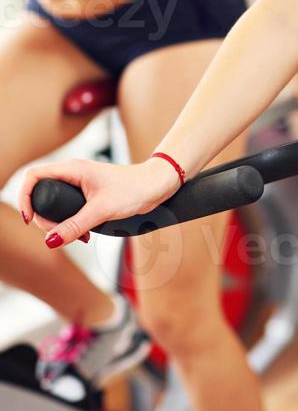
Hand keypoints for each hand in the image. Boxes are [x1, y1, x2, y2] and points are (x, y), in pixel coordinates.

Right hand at [19, 158, 179, 247]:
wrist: (158, 185)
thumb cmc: (135, 189)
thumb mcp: (102, 211)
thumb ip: (76, 226)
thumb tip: (51, 241)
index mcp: (73, 169)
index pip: (34, 176)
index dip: (25, 196)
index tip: (29, 218)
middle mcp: (74, 173)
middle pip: (42, 193)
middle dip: (46, 218)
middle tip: (60, 234)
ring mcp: (81, 182)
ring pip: (56, 203)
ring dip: (61, 222)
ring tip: (78, 236)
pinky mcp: (90, 192)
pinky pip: (70, 208)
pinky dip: (73, 222)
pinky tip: (85, 234)